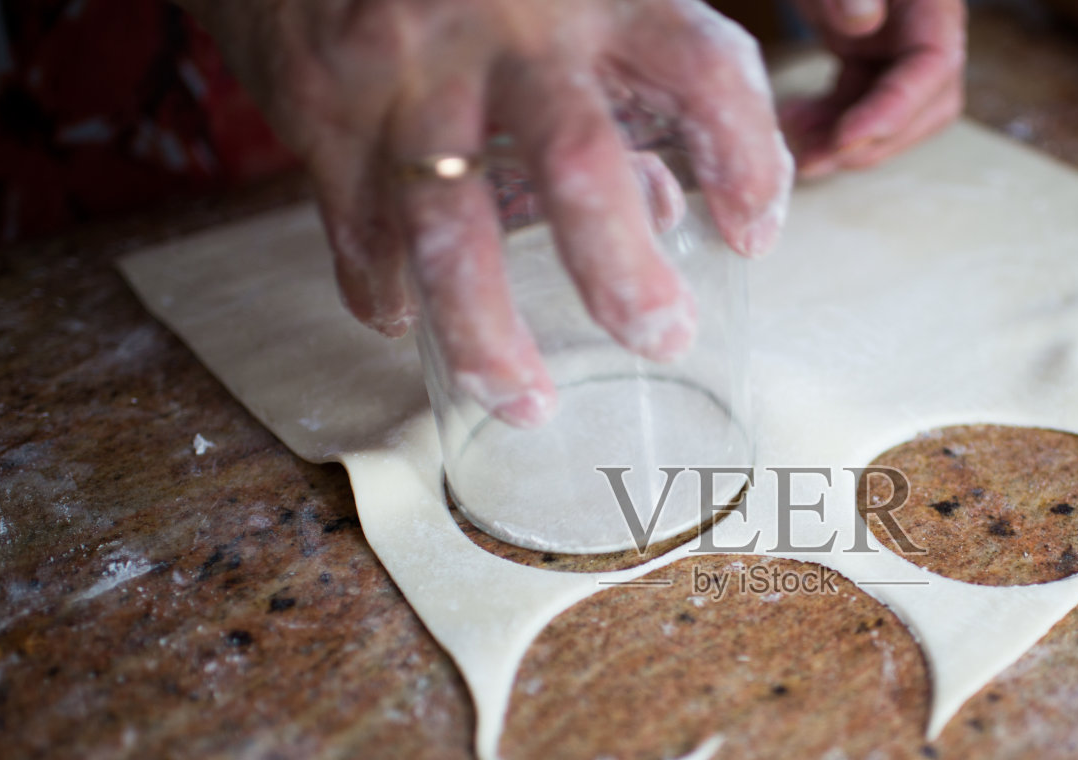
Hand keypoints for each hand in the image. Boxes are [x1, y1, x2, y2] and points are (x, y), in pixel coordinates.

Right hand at [180, 0, 792, 426]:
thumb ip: (637, 83)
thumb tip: (669, 208)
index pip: (705, 68)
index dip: (746, 158)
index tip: (754, 238)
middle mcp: (509, 23)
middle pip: (577, 161)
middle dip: (623, 273)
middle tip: (662, 338)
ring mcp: (408, 67)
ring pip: (450, 225)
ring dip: (490, 335)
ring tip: (528, 404)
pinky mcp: (324, 104)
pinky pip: (359, 229)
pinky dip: (386, 292)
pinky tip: (404, 323)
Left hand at [782, 0, 965, 178]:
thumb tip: (862, 23)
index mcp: (933, 6)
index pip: (934, 70)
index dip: (894, 112)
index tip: (846, 138)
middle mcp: (925, 32)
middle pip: (923, 108)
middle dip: (872, 143)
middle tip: (818, 159)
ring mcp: (898, 48)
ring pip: (887, 116)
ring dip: (844, 142)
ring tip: (796, 149)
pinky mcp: (869, 57)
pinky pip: (857, 104)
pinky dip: (828, 122)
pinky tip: (792, 121)